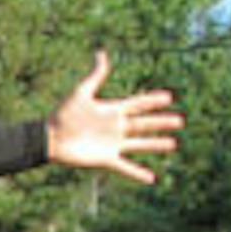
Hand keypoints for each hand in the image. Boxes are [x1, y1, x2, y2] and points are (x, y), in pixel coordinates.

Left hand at [46, 51, 182, 184]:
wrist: (50, 139)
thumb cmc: (63, 115)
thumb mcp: (81, 92)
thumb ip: (95, 75)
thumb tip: (101, 53)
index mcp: (111, 110)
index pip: (137, 104)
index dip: (152, 100)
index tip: (169, 97)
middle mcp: (115, 127)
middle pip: (144, 124)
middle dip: (162, 122)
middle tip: (180, 121)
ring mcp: (112, 143)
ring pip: (140, 144)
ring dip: (156, 144)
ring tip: (173, 144)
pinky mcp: (106, 159)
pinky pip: (125, 167)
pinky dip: (138, 173)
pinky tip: (151, 178)